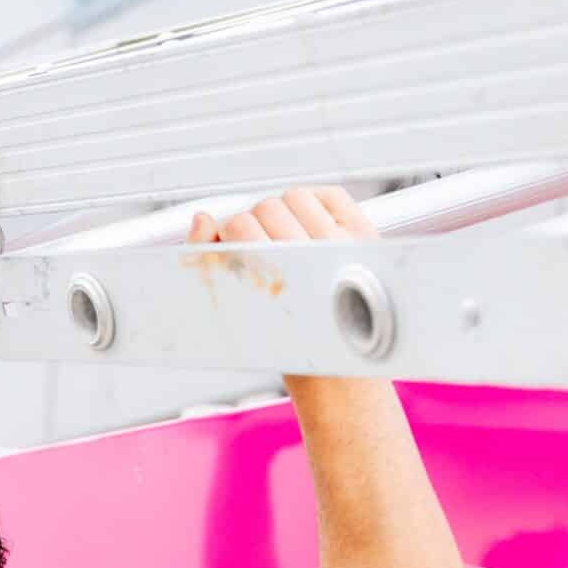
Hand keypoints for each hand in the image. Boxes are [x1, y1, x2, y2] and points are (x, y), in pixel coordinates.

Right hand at [189, 187, 382, 397]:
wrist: (340, 373)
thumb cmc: (289, 345)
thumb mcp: (242, 309)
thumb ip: (213, 262)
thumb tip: (202, 220)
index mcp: (283, 275)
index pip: (241, 226)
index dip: (226, 234)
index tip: (229, 249)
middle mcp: (322, 254)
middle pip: (267, 208)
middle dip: (252, 224)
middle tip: (256, 252)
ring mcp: (348, 242)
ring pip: (296, 197)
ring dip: (282, 213)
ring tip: (282, 243)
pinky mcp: (365, 236)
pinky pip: (330, 195)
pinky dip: (314, 202)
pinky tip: (306, 227)